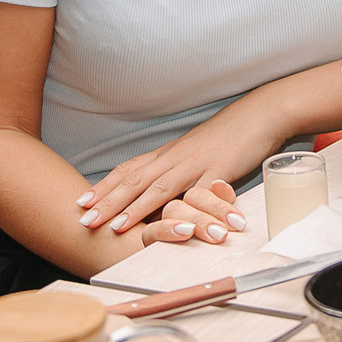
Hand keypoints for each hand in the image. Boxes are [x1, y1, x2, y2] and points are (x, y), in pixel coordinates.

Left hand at [75, 107, 275, 242]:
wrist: (260, 114)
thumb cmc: (228, 134)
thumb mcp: (195, 151)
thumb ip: (177, 170)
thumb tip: (159, 193)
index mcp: (168, 153)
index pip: (128, 169)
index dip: (104, 186)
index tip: (81, 202)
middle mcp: (176, 157)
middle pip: (135, 180)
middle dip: (108, 202)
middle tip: (84, 220)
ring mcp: (197, 163)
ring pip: (160, 187)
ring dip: (135, 208)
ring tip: (116, 227)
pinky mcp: (220, 170)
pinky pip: (200, 193)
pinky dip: (186, 209)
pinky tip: (175, 223)